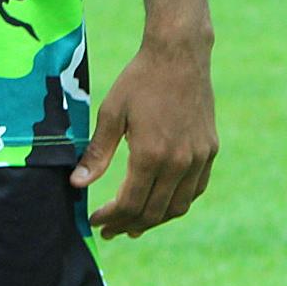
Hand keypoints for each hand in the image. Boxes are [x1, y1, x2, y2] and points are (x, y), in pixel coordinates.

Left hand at [71, 34, 216, 237]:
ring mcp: (198, 158)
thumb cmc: (139, 80)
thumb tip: (76, 184)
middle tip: (110, 230)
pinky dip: (177, 203)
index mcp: (151, 154)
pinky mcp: (210, 151)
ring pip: (178, 207)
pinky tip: (162, 203)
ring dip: (154, 220)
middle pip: (153, 212)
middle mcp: (179, 162)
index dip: (111, 217)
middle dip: (128, 225)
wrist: (179, 55)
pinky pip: (195, 190)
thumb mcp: (111, 113)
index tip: (95, 220)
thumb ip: (97, 153)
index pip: (130, 204)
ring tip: (133, 226)